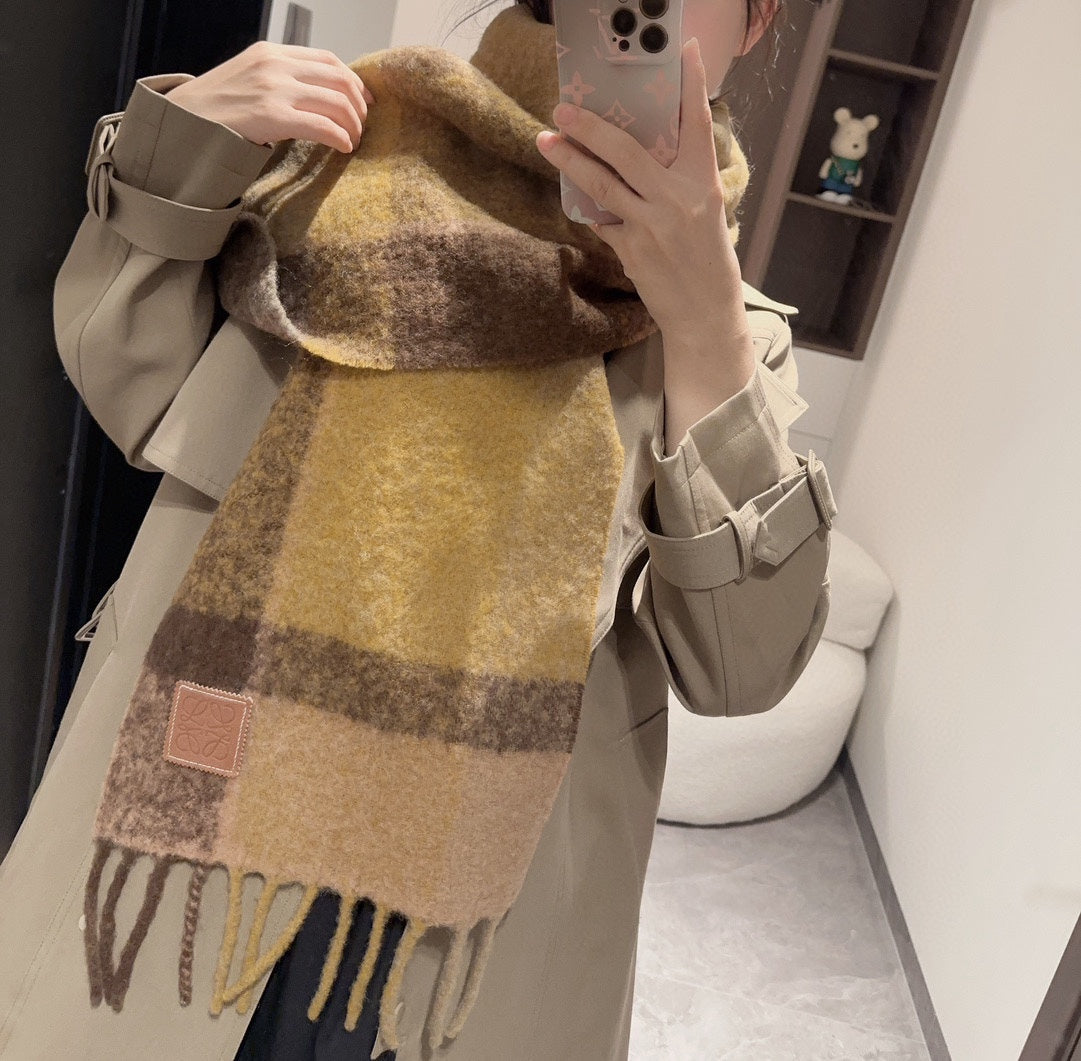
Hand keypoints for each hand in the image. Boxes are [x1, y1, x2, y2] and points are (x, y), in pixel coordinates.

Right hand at [164, 40, 374, 153]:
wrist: (184, 121)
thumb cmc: (216, 107)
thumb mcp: (248, 77)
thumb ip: (279, 79)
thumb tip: (315, 96)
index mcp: (271, 52)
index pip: (327, 59)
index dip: (354, 81)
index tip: (364, 100)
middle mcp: (275, 65)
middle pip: (339, 78)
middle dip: (358, 104)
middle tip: (361, 124)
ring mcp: (273, 88)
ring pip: (335, 102)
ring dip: (352, 124)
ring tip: (353, 139)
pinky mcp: (272, 115)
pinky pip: (321, 126)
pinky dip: (340, 137)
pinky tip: (344, 148)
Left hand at [535, 36, 748, 353]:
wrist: (706, 313)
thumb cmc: (709, 260)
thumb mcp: (708, 211)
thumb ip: (682, 179)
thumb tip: (645, 152)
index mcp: (704, 183)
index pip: (698, 124)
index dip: (691, 85)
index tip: (684, 51)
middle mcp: (678, 199)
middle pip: (627, 151)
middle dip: (590, 126)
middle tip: (564, 109)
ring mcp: (652, 226)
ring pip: (602, 184)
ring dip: (570, 160)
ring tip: (546, 141)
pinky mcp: (631, 251)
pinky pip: (601, 220)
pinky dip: (587, 206)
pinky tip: (573, 194)